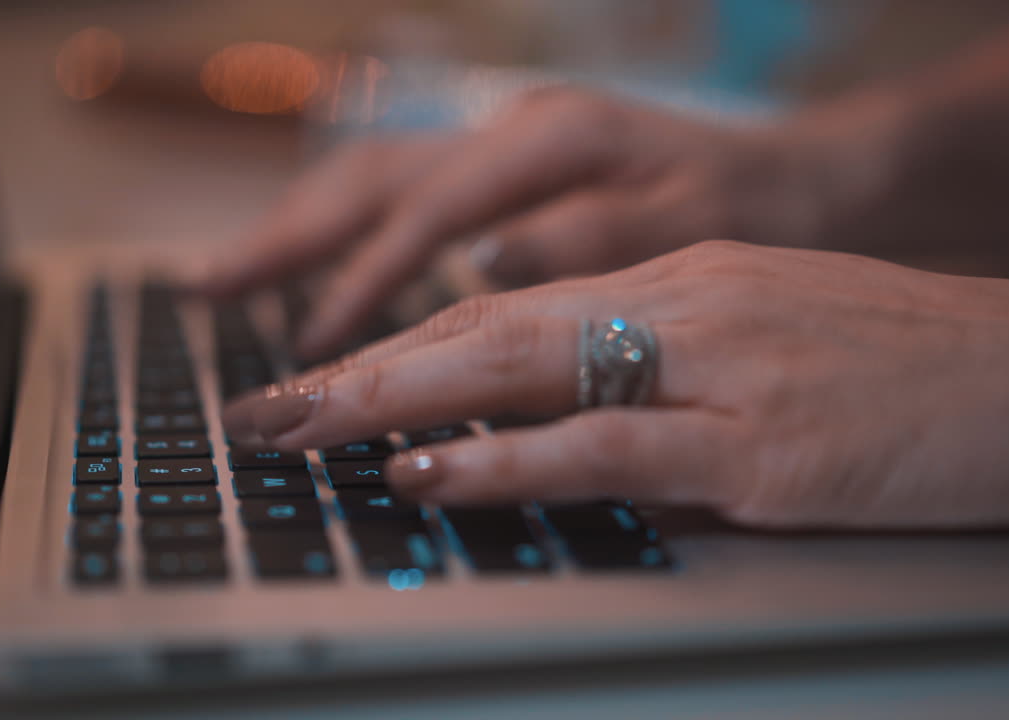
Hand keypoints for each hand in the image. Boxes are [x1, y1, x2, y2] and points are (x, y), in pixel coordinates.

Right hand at [200, 87, 863, 358]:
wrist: (807, 171)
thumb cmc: (759, 201)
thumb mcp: (701, 219)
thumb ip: (594, 237)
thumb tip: (484, 263)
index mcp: (552, 141)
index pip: (428, 214)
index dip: (362, 284)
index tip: (313, 357)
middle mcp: (511, 132)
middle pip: (371, 179)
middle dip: (284, 238)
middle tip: (201, 291)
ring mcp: (503, 147)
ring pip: (374, 179)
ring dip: (297, 231)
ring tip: (225, 281)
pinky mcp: (506, 172)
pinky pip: (403, 196)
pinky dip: (346, 234)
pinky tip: (316, 272)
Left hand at [222, 241, 1008, 528]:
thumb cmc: (911, 365)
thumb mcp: (767, 342)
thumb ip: (660, 366)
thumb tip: (556, 415)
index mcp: (680, 278)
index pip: (505, 305)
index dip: (397, 342)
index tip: (314, 377)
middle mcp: (683, 303)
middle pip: (485, 326)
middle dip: (361, 370)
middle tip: (265, 407)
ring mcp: (718, 368)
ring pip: (522, 368)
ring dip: (394, 402)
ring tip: (299, 430)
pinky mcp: (761, 442)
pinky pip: (606, 443)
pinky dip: (506, 457)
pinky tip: (428, 468)